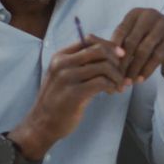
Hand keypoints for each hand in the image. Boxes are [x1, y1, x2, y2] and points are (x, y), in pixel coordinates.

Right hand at [9, 36, 125, 159]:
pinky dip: (112, 86)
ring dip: (117, 76)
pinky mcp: (74, 94)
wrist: (42, 124)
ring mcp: (67, 78)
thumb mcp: (64, 75)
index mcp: (60, 56)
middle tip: (120, 74)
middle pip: (99, 50)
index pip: (89, 39)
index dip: (108, 45)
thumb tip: (111, 55)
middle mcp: (62, 64)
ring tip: (118, 86)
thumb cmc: (58, 99)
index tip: (120, 56)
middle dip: (116, 61)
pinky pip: (102, 82)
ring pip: (104, 66)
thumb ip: (81, 64)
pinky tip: (111, 92)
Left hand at [111, 8, 163, 89]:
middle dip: (123, 62)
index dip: (113, 50)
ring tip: (128, 82)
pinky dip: (147, 70)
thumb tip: (100, 56)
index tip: (107, 66)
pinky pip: (157, 57)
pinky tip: (141, 79)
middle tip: (116, 78)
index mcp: (136, 13)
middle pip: (131, 42)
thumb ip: (119, 42)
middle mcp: (150, 15)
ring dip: (134, 69)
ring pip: (144, 51)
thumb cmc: (150, 39)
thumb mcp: (135, 36)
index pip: (120, 31)